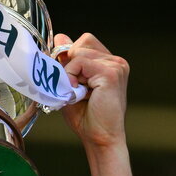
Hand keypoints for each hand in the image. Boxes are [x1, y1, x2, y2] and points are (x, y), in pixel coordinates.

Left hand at [54, 33, 128, 149]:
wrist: (100, 138)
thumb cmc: (86, 118)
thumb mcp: (71, 85)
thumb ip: (66, 63)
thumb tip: (60, 37)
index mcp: (109, 63)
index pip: (84, 42)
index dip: (70, 57)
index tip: (68, 79)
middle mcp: (115, 61)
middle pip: (82, 42)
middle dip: (69, 63)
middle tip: (72, 87)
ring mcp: (116, 65)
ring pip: (78, 52)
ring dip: (69, 73)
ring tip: (77, 93)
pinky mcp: (111, 72)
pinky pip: (80, 61)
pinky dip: (71, 76)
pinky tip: (77, 92)